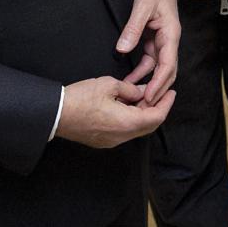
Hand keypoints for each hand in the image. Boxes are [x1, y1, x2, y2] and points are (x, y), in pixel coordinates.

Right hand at [56, 76, 175, 147]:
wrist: (55, 114)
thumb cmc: (79, 99)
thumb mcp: (109, 85)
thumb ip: (130, 89)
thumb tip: (140, 92)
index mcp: (126, 123)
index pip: (156, 117)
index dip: (166, 104)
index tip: (172, 93)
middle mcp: (121, 137)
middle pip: (148, 126)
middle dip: (157, 109)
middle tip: (162, 94)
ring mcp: (111, 141)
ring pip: (136, 129)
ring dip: (143, 114)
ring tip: (143, 96)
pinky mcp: (102, 141)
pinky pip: (124, 131)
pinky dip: (131, 119)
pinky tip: (128, 105)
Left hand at [117, 0, 179, 105]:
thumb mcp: (142, 6)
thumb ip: (133, 28)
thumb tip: (122, 49)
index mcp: (171, 34)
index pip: (168, 64)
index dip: (159, 83)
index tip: (149, 97)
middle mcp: (170, 40)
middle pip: (167, 71)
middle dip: (157, 89)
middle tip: (142, 106)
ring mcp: (163, 41)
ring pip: (159, 68)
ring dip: (148, 82)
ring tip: (134, 97)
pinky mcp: (155, 41)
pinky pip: (150, 61)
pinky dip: (142, 72)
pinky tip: (130, 80)